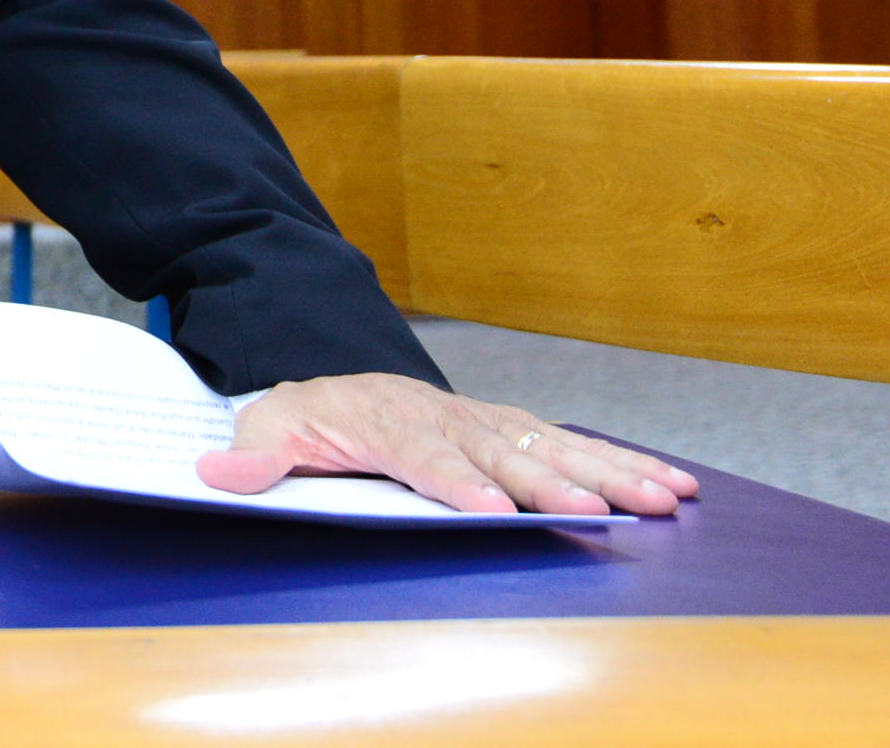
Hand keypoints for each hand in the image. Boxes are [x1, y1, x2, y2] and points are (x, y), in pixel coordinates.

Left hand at [197, 372, 700, 515]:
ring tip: (665, 497)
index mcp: (387, 420)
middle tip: (606, 511)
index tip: (492, 513)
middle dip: (554, 483)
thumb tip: (217, 472)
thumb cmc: (309, 411)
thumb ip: (253, 451)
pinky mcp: (511, 430)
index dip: (458, 485)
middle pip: (504, 453)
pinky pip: (570, 443)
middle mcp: (447, 417)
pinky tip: (671, 483)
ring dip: (610, 471)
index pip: (425, 457)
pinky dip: (622, 460)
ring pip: (553, 445)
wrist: (339, 376)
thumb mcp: (267, 422)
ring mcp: (485, 422)